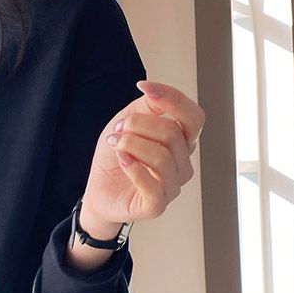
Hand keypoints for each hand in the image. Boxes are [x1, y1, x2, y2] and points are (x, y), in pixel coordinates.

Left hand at [75, 85, 203, 240]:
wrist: (99, 187)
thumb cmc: (117, 155)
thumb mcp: (129, 121)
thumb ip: (149, 106)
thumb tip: (156, 91)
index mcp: (182, 141)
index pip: (194, 117)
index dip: (172, 98)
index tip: (144, 87)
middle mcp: (182, 163)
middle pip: (172, 133)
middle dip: (137, 124)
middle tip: (118, 129)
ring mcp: (172, 186)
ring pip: (162, 157)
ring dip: (131, 144)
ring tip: (116, 144)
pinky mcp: (157, 205)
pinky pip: (153, 185)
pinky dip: (132, 167)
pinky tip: (122, 160)